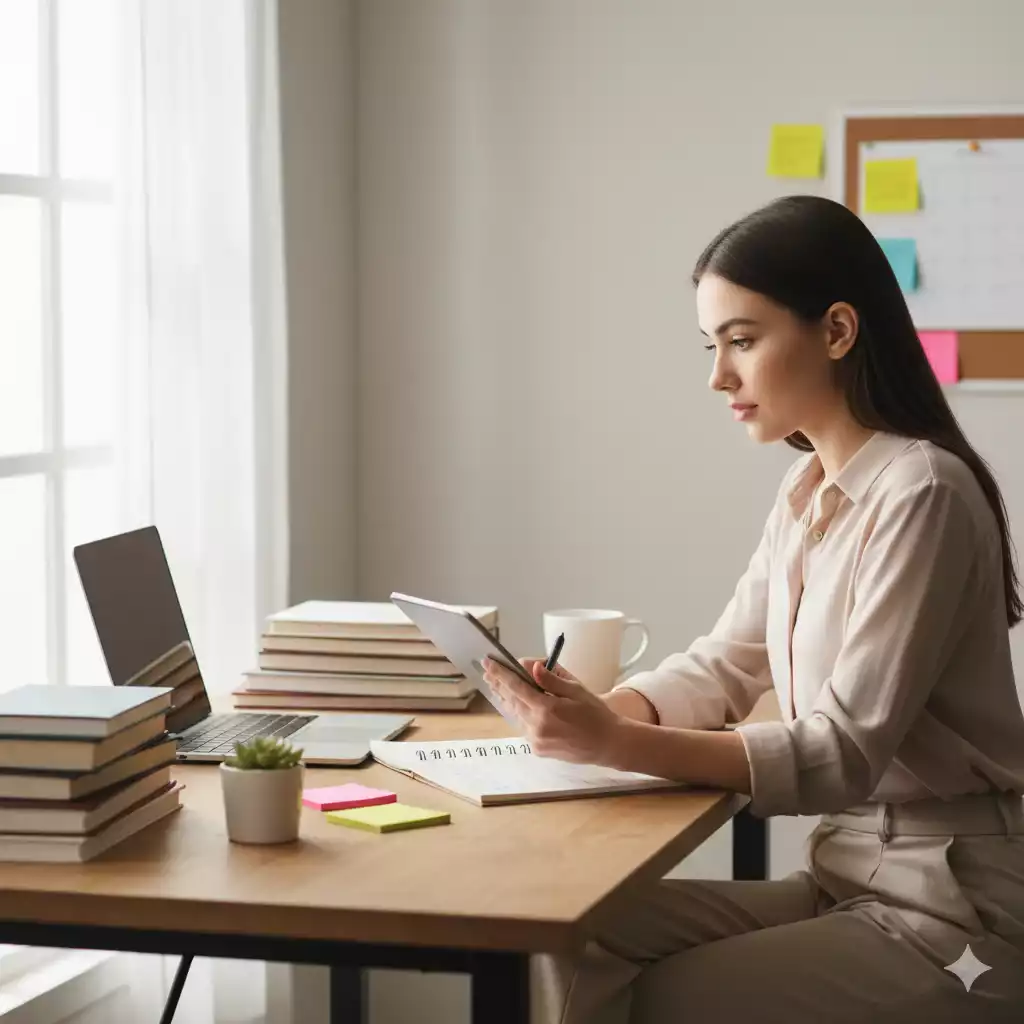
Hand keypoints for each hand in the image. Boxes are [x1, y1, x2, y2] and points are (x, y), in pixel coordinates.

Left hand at [481, 656, 624, 764]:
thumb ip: (551, 679)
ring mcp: (536, 741)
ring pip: (515, 715)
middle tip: (488, 672)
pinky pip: (523, 727)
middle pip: (511, 701)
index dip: (500, 673)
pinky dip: (517, 713)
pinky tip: (514, 704)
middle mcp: (537, 726)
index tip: (488, 662)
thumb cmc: (596, 714)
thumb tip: (531, 666)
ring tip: (496, 686)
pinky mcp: (538, 750)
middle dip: (499, 685)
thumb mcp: (576, 690)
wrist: (608, 744)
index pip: (516, 686)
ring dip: (506, 699)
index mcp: (547, 709)